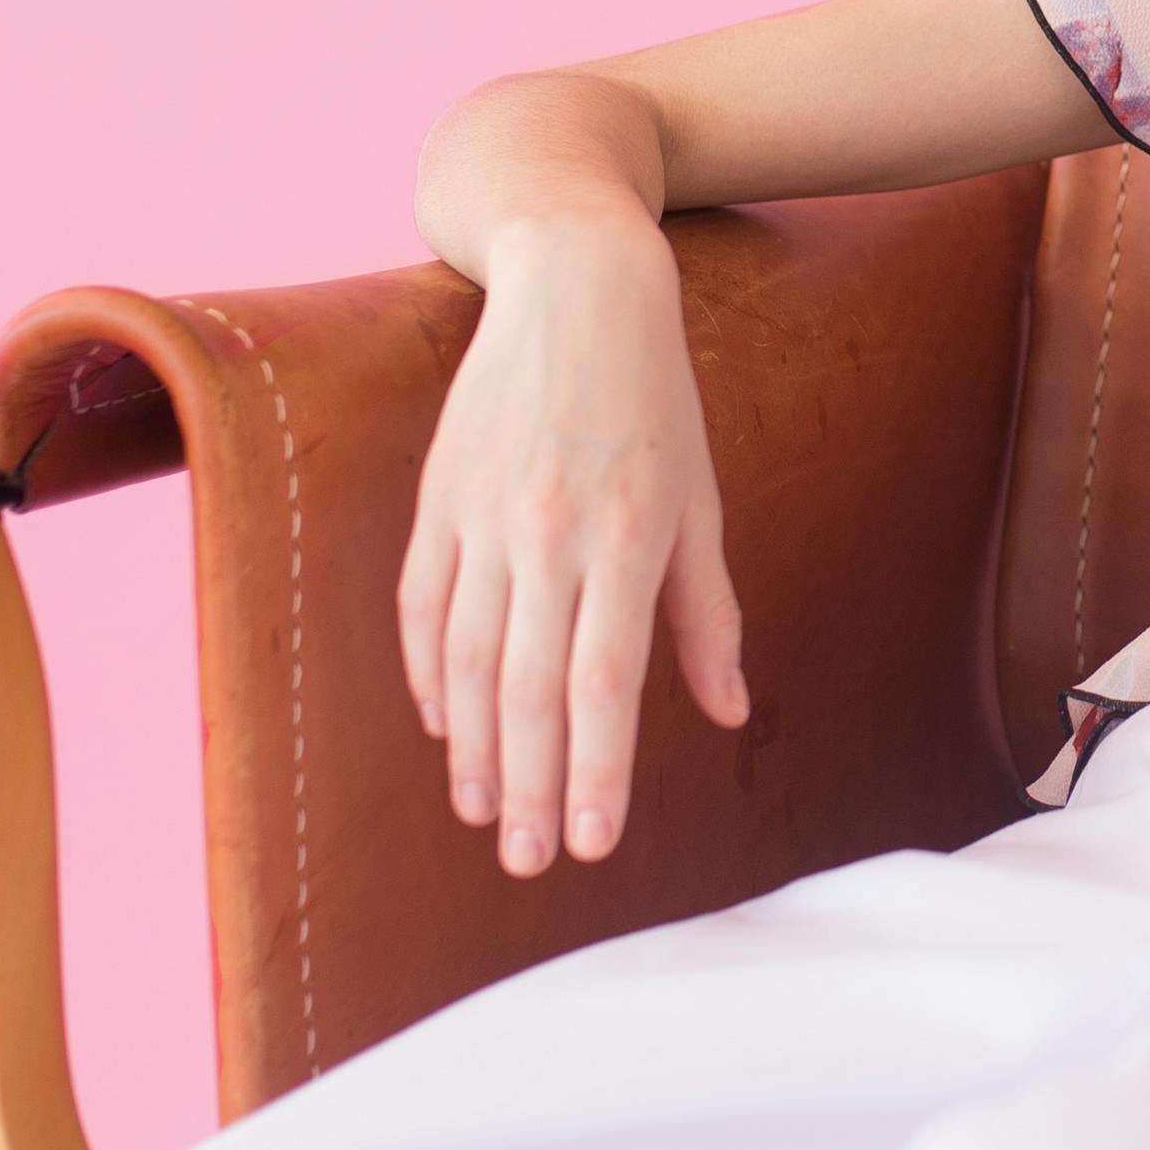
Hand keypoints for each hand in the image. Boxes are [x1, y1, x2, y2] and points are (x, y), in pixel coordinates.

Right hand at [395, 213, 748, 875]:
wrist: (573, 285)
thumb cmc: (655, 398)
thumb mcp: (699, 498)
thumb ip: (705, 612)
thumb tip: (725, 713)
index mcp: (626, 536)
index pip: (605, 681)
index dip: (596, 769)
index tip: (592, 844)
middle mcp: (548, 533)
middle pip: (531, 687)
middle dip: (530, 786)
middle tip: (529, 864)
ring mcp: (483, 516)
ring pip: (468, 657)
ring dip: (473, 747)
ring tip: (484, 815)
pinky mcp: (438, 498)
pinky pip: (424, 606)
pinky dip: (429, 673)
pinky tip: (442, 727)